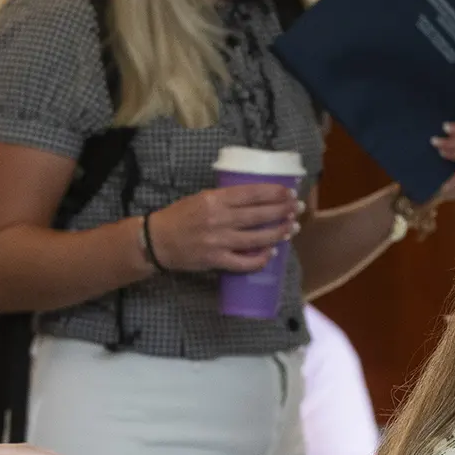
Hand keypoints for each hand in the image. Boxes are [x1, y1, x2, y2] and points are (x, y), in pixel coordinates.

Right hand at [148, 184, 300, 272]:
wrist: (157, 241)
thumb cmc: (178, 217)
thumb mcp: (200, 198)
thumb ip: (224, 199)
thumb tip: (253, 198)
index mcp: (214, 199)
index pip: (251, 194)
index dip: (273, 193)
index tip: (288, 192)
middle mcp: (218, 219)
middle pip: (258, 214)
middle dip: (282, 211)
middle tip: (297, 209)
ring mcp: (218, 241)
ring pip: (256, 238)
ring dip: (277, 233)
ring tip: (291, 229)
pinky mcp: (215, 260)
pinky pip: (243, 262)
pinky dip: (259, 259)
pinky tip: (271, 253)